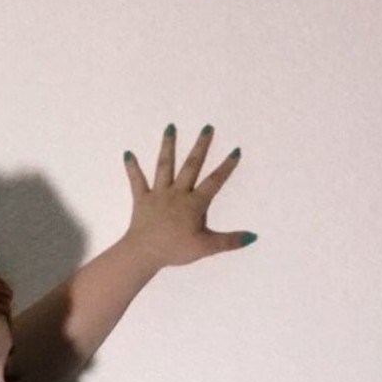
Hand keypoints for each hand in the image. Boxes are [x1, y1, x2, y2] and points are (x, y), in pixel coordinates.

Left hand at [122, 124, 253, 268]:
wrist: (144, 254)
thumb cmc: (174, 250)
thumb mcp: (205, 247)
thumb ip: (229, 241)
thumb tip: (253, 236)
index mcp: (194, 203)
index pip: (214, 182)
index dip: (226, 167)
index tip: (235, 151)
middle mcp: (177, 193)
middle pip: (191, 166)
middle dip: (201, 146)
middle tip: (207, 127)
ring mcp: (158, 194)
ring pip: (164, 166)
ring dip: (168, 146)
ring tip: (170, 127)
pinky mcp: (141, 200)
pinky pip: (136, 181)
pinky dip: (132, 168)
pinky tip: (127, 154)